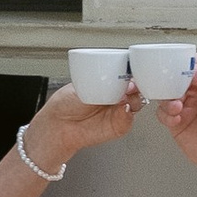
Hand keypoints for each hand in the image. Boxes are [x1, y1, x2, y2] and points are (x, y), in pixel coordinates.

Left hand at [20, 81, 141, 175]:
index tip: (132, 70)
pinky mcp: (119, 125)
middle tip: (130, 84)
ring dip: (134, 98)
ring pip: (137, 102)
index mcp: (109, 82)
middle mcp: (116, 95)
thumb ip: (102, 84)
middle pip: (137, 87)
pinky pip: (129, 119)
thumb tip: (118, 81)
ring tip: (123, 96)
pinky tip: (122, 109)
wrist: (59, 126)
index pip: (127, 74)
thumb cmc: (66, 104)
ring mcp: (118, 110)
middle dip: (137, 84)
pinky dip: (128, 113)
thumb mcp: (83, 85)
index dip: (132, 72)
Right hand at [157, 54, 196, 183]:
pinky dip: (166, 114)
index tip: (176, 68)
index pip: (193, 61)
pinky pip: (163, 113)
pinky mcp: (178, 122)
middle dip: (170, 80)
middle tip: (171, 86)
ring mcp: (187, 105)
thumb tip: (191, 69)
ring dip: (167, 98)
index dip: (183, 63)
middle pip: (175, 76)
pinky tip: (176, 118)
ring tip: (177, 106)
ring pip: (166, 93)